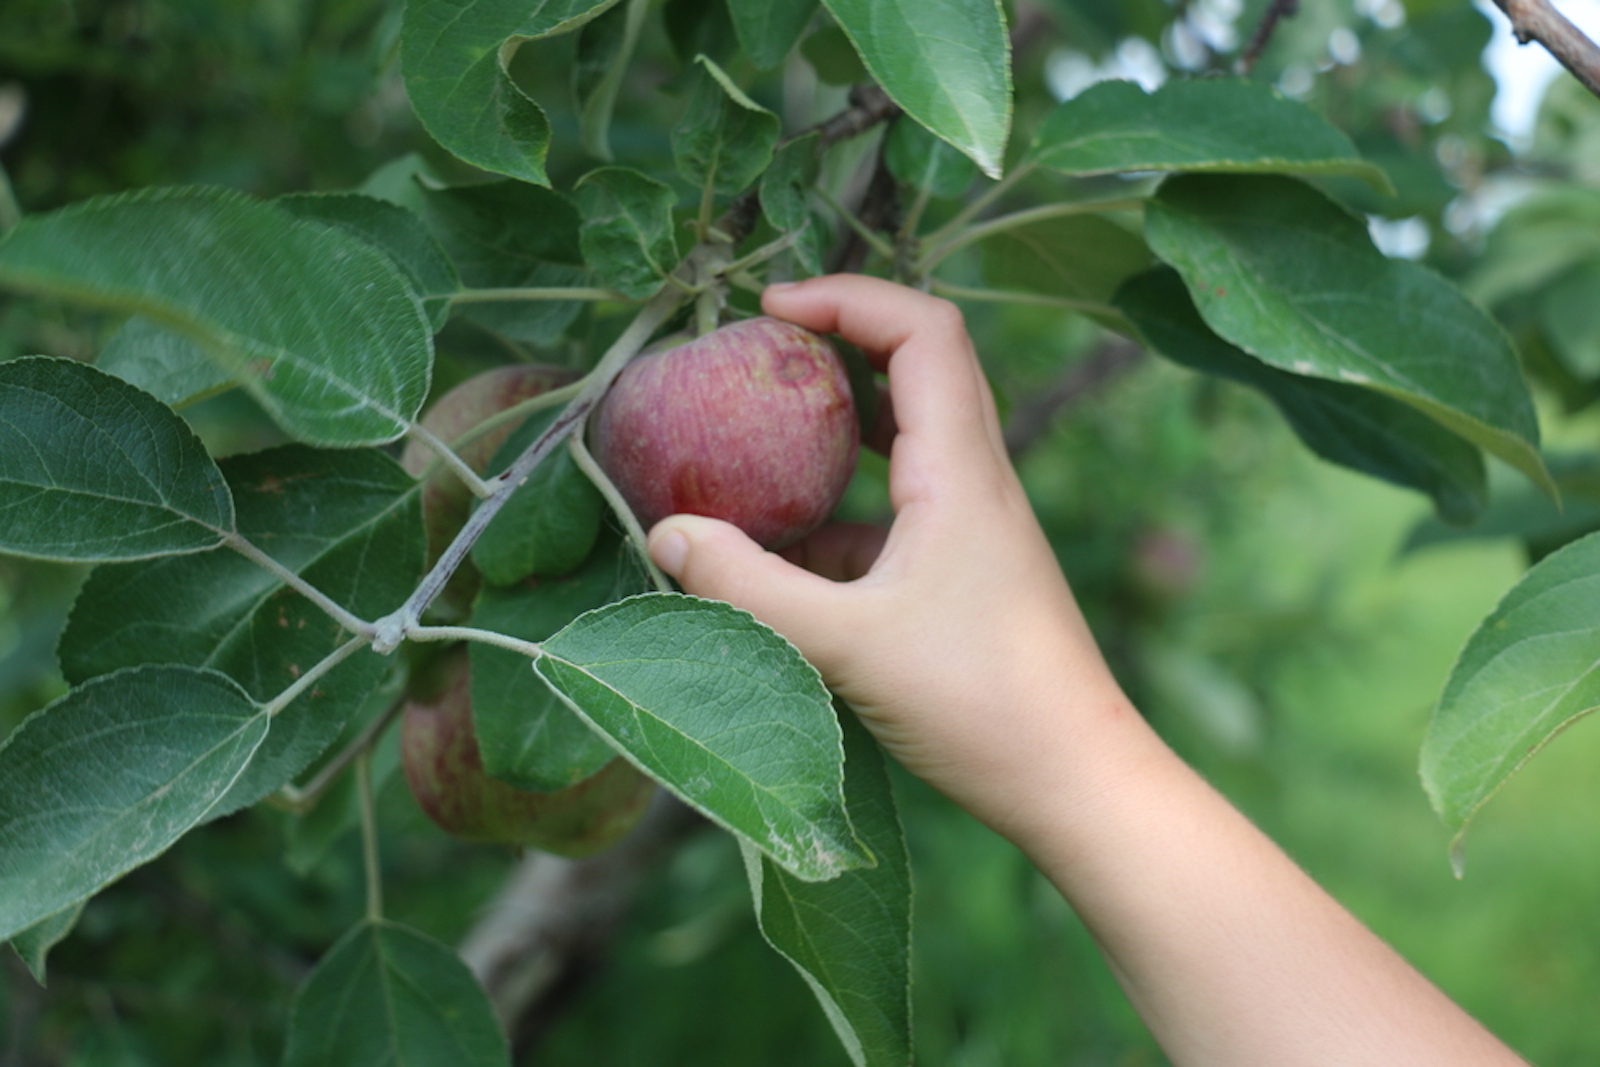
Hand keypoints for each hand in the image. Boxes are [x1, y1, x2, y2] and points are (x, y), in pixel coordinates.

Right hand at [647, 275, 1125, 828]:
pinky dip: (834, 515)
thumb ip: (749, 589)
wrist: (1075, 782)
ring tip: (752, 441)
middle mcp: (975, 482)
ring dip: (832, 430)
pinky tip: (776, 556)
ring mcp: (972, 529)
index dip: (849, 297)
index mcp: (961, 471)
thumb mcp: (847, 645)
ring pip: (902, 444)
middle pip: (915, 368)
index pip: (921, 330)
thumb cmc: (981, 705)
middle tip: (756, 354)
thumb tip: (664, 533)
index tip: (770, 309)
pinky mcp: (961, 576)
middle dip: (835, 346)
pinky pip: (892, 515)